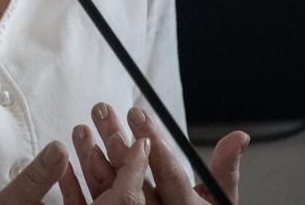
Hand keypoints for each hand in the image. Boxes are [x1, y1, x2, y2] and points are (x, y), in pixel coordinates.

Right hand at [0, 137, 151, 203]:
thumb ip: (37, 179)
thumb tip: (57, 150)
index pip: (125, 200)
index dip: (134, 169)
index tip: (141, 142)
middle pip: (120, 200)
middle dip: (118, 161)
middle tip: (115, 129)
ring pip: (103, 203)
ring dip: (95, 171)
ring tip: (82, 135)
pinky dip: (80, 192)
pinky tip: (64, 169)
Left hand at [69, 102, 248, 204]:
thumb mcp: (216, 202)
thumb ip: (223, 170)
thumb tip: (240, 136)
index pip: (167, 172)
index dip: (152, 140)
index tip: (135, 111)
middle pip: (134, 179)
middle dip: (116, 141)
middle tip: (101, 109)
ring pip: (108, 194)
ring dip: (91, 160)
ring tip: (80, 129)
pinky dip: (73, 189)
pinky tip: (64, 164)